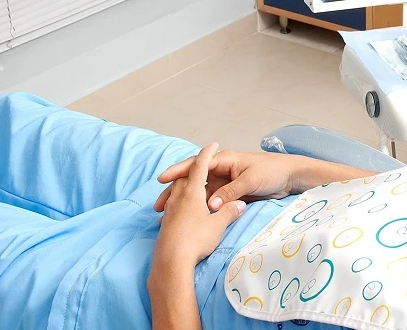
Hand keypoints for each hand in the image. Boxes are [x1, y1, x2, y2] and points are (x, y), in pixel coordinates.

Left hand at [154, 143, 246, 266]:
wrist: (171, 263)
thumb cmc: (196, 240)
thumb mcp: (218, 225)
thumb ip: (229, 212)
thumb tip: (240, 205)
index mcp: (192, 193)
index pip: (201, 167)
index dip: (207, 154)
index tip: (213, 144)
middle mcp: (179, 198)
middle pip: (185, 177)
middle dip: (194, 168)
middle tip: (204, 164)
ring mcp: (170, 211)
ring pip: (176, 191)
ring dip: (184, 184)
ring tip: (192, 185)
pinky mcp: (166, 224)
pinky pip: (173, 205)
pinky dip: (179, 200)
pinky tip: (182, 210)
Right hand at [154, 148, 301, 213]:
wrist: (290, 178)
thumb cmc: (272, 172)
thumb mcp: (250, 181)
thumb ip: (230, 192)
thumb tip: (210, 206)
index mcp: (224, 161)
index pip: (196, 165)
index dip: (178, 172)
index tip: (162, 180)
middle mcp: (221, 171)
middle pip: (193, 181)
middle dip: (175, 192)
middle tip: (158, 205)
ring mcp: (224, 184)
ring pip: (199, 194)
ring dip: (185, 205)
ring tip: (167, 217)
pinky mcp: (230, 195)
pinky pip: (211, 203)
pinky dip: (199, 211)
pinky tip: (189, 221)